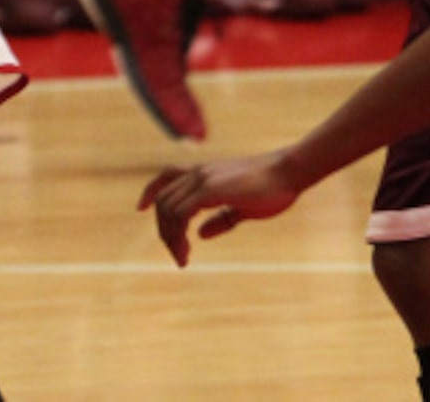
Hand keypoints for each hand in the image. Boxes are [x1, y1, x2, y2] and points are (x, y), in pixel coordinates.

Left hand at [139, 154, 301, 265]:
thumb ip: (221, 219)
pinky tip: (187, 249)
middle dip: (163, 229)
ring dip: (170, 236)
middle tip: (177, 255)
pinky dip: (177, 232)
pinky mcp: (212, 187)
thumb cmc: (272, 188)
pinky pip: (182, 211)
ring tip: (182, 258)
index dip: (150, 192)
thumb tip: (201, 233)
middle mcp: (200, 173)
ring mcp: (204, 178)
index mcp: (206, 174)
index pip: (167, 178)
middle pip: (164, 199)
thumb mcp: (241, 207)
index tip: (140, 208)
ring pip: (169, 206)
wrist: (289, 171)